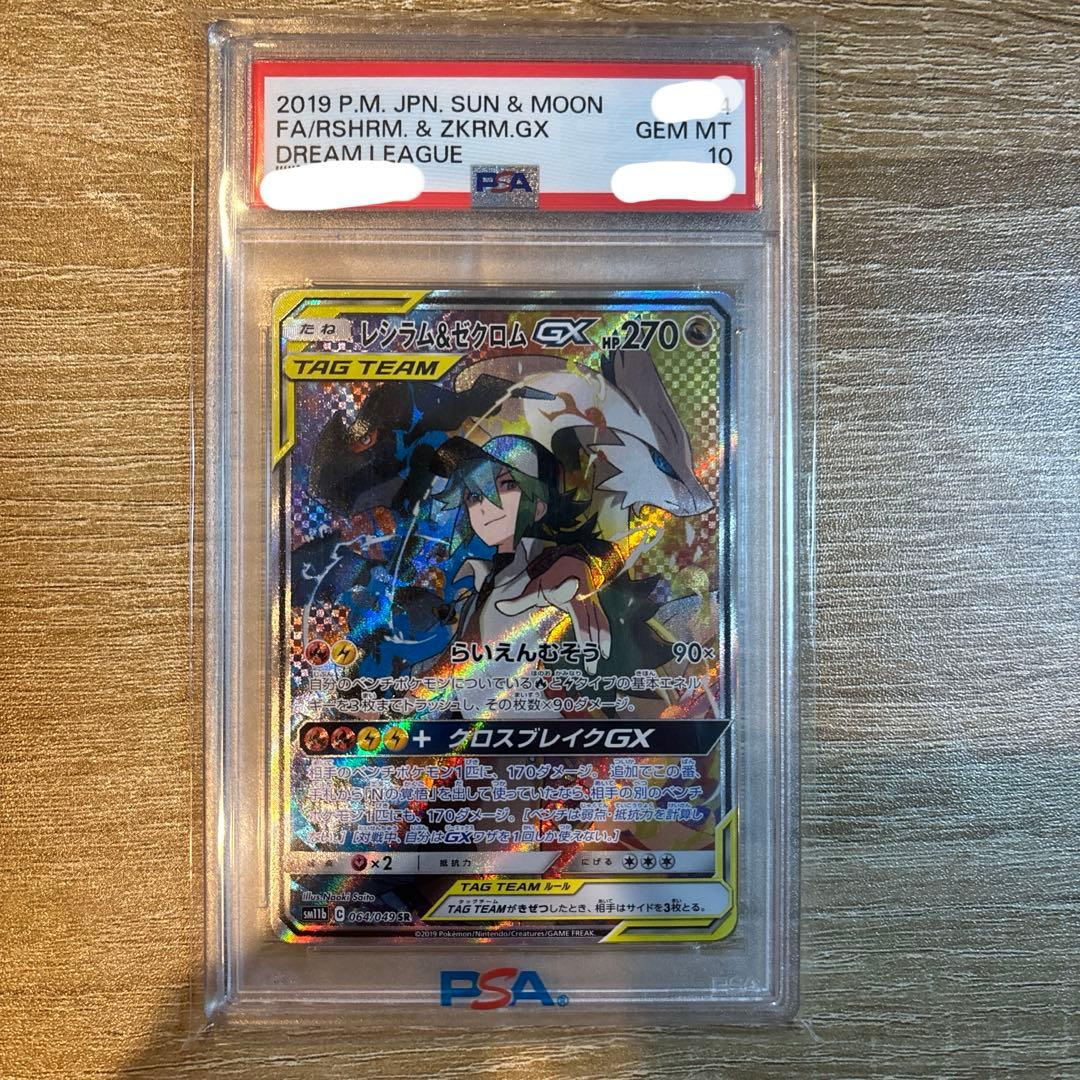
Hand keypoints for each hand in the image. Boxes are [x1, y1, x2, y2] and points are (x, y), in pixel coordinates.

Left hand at [495, 555, 610, 673]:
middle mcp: (584, 601)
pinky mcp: (596, 605)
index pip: (578, 618)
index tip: (585, 646)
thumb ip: (519, 601)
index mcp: (570, 598)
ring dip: (602, 643)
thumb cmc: (551, 577)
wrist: (572, 561)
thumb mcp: (534, 588)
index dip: (583, 632)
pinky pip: (603, 621)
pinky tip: (605, 651)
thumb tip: (500, 606)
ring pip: (600, 624)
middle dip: (592, 647)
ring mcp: (592, 603)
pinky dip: (606, 636)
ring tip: (601, 660)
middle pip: (591, 627)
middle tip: (590, 668)